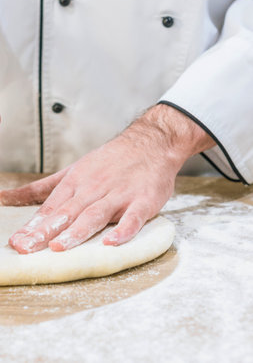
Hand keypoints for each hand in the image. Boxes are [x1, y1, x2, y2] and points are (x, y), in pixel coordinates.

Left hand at [0, 105, 214, 253]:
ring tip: (60, 246)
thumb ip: (40, 188)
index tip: (17, 242)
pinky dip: (123, 231)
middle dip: (46, 231)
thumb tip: (5, 197)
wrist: (150, 143)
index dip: (33, 226)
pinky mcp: (142, 201)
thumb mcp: (72, 170)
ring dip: (77, 231)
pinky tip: (111, 243)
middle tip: (28, 248)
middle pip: (67, 212)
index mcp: (76, 181)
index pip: (50, 207)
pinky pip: (133, 218)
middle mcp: (94, 187)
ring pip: (95, 214)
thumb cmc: (110, 160)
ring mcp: (119, 194)